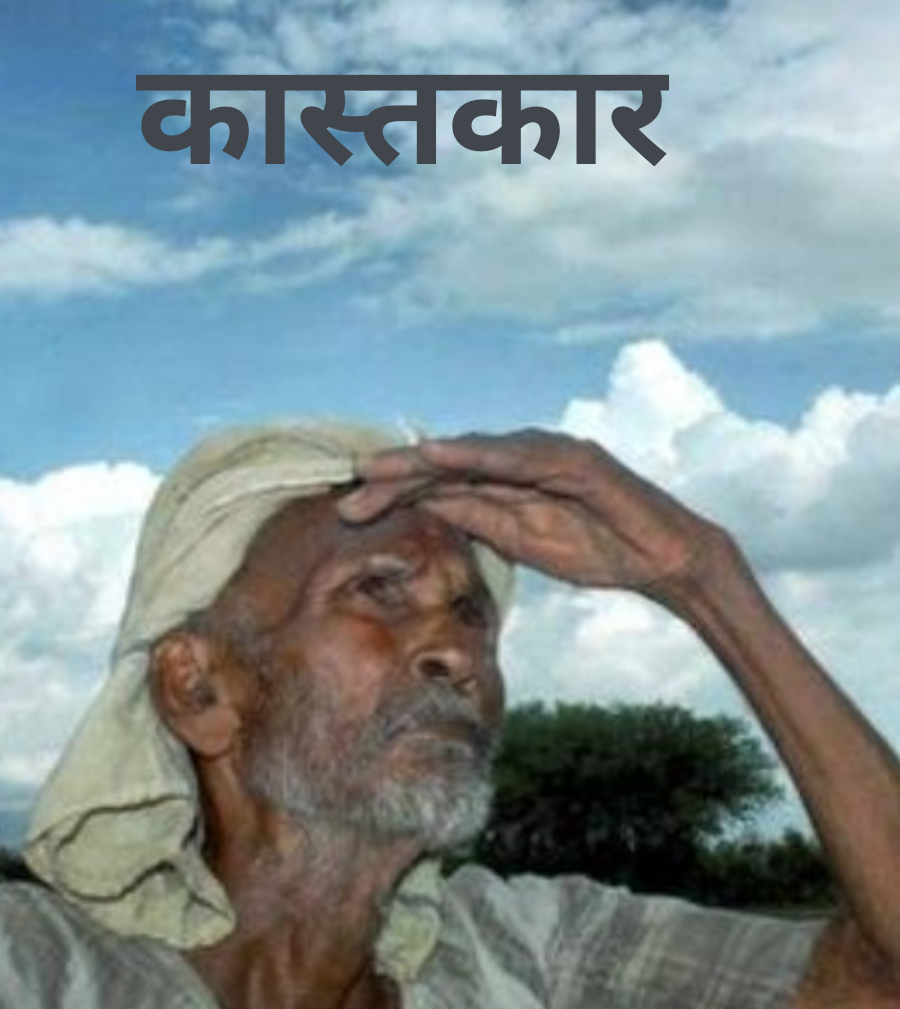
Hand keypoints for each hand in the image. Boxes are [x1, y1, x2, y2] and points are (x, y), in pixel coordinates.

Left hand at [338, 430, 729, 600]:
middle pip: (447, 463)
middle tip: (347, 485)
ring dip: (423, 458)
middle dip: (396, 475)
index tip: (349, 509)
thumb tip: (429, 509)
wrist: (661, 556)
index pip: (441, 484)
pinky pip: (518, 455)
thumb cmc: (596, 548)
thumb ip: (480, 519)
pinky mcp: (574, 458)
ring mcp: (546, 453)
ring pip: (475, 452)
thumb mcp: (522, 542)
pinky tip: (439, 454)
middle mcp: (520, 459)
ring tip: (377, 466)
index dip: (395, 493)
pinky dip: (478, 453)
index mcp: (505, 482)